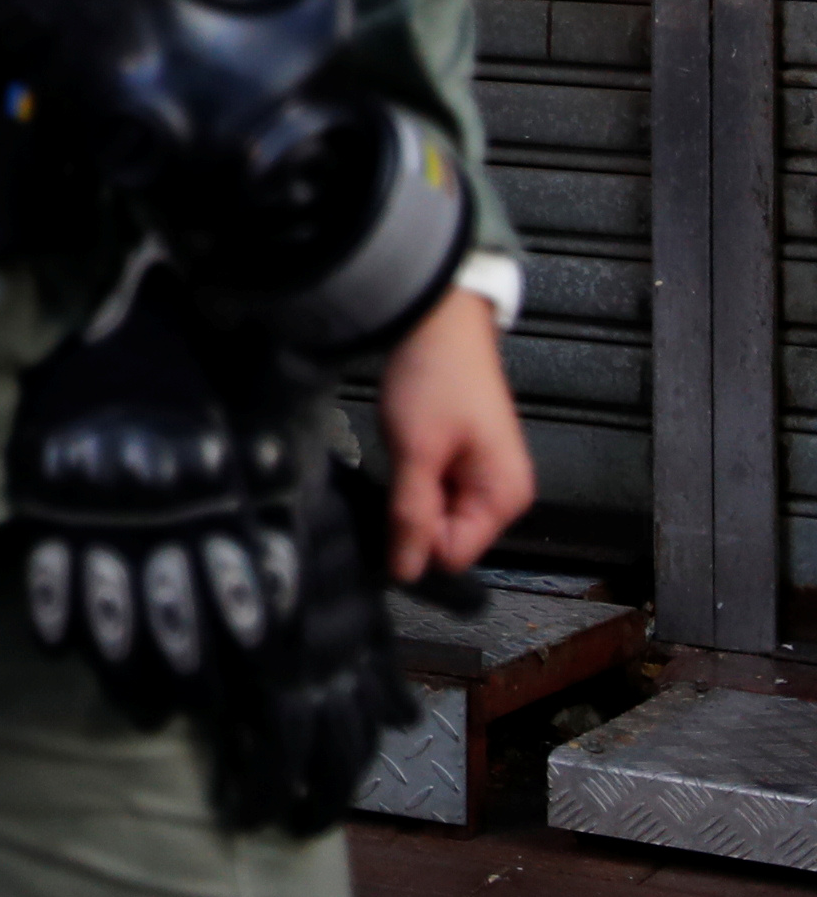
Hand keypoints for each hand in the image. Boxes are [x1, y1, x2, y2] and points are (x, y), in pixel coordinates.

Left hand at [374, 292, 530, 583]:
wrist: (438, 322)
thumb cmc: (435, 379)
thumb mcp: (416, 451)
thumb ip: (411, 515)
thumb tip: (406, 574)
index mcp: (504, 498)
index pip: (454, 555)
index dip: (416, 538)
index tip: (392, 503)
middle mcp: (503, 494)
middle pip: (445, 536)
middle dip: (413, 513)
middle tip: (401, 466)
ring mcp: (484, 477)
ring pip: (435, 514)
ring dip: (411, 492)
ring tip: (405, 451)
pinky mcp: (464, 460)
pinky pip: (434, 490)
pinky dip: (414, 476)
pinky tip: (407, 446)